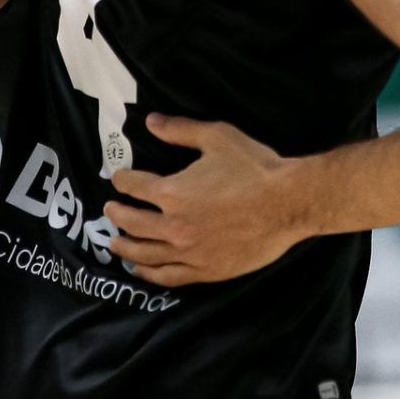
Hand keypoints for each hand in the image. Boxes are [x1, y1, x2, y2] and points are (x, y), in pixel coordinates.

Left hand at [105, 114, 308, 286]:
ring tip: (115, 244)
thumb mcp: (218, 138)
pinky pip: (169, 276)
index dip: (123, 181)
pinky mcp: (206, 270)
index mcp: (171, 192)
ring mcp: (188, 252)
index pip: (134, 187)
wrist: (289, 203)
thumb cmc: (256, 168)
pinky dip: (150, 274)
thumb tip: (152, 122)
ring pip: (145, 254)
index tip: (119, 179)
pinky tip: (142, 271)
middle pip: (132, 223)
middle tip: (110, 211)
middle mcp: (173, 226)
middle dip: (117, 214)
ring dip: (125, 247)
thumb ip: (181, 130)